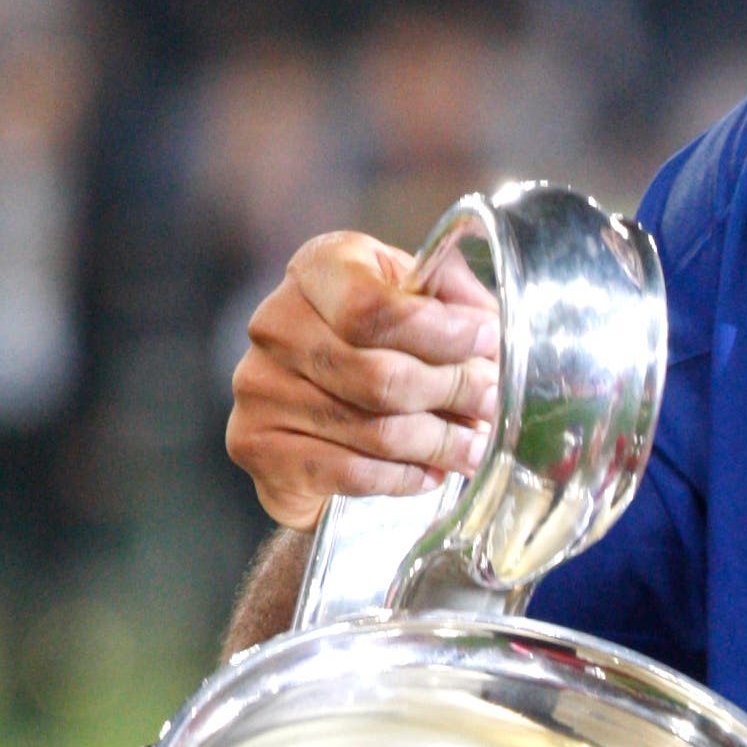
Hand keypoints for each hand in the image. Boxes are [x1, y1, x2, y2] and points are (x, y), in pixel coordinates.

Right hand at [227, 229, 500, 526]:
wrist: (317, 414)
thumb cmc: (382, 349)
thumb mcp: (423, 303)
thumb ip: (457, 301)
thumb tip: (490, 323)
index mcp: (319, 268)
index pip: (375, 308)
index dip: (442, 333)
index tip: (488, 342)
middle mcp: (276, 321)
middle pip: (379, 375)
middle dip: (451, 394)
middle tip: (490, 406)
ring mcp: (258, 384)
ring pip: (373, 429)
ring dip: (438, 443)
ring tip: (472, 448)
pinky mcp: (256, 443)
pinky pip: (349, 471)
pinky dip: (403, 478)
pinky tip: (430, 473)